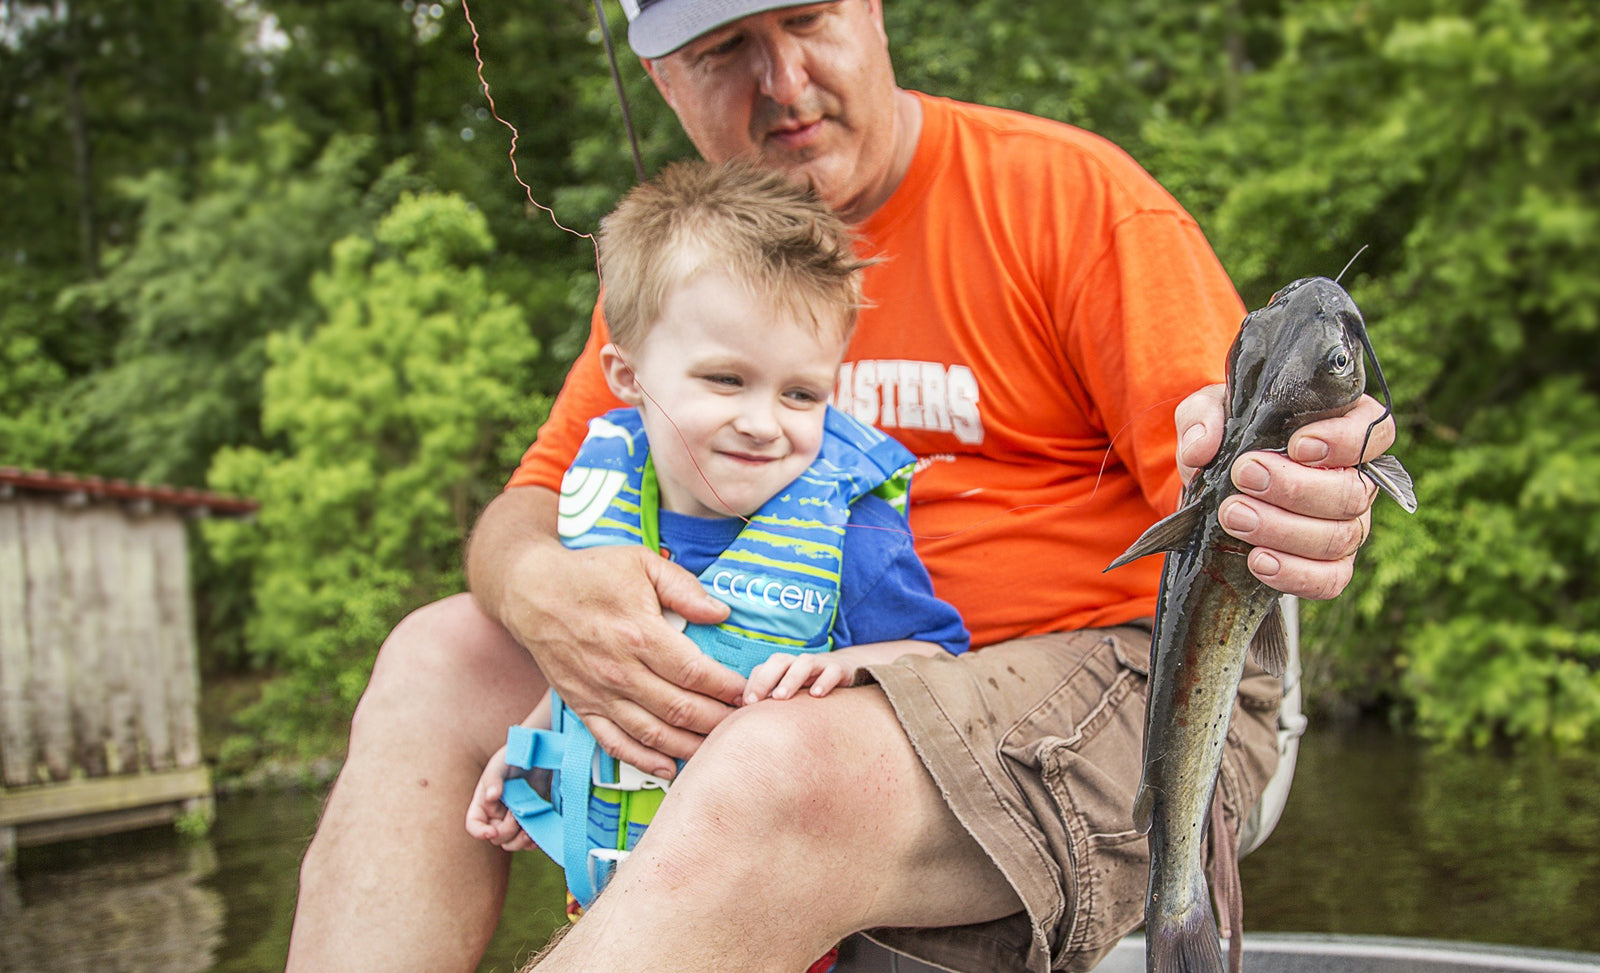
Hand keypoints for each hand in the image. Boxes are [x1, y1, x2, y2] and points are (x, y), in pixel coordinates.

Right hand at [465, 744, 535, 851]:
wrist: (536, 755)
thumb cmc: (512, 757)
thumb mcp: (500, 765)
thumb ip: (494, 779)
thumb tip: (491, 797)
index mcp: (482, 803)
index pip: (473, 825)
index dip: (479, 832)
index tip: (492, 832)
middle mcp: (495, 815)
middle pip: (496, 838)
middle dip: (507, 830)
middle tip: (518, 813)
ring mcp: (512, 820)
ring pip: (511, 843)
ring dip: (520, 841)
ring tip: (530, 831)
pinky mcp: (527, 821)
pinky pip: (527, 841)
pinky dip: (531, 842)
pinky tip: (537, 836)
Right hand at [501, 541, 744, 778]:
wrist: (531, 592)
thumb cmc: (590, 573)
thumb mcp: (641, 563)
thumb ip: (684, 588)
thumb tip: (721, 613)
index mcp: (639, 634)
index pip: (695, 673)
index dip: (728, 687)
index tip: (750, 692)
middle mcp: (619, 671)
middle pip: (681, 710)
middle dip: (719, 721)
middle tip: (746, 724)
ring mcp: (599, 693)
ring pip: (653, 735)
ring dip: (690, 747)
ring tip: (720, 748)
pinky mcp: (582, 706)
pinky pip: (615, 744)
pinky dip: (644, 761)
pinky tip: (670, 768)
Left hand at [744, 653, 853, 704]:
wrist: (845, 670)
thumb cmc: (809, 687)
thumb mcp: (788, 693)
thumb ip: (768, 701)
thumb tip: (740, 717)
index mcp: (783, 667)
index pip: (762, 669)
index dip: (752, 684)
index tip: (745, 704)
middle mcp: (798, 663)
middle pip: (779, 661)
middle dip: (765, 679)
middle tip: (755, 701)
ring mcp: (820, 664)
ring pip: (804, 663)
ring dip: (791, 679)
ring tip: (781, 697)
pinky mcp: (840, 670)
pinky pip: (832, 671)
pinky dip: (824, 680)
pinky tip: (817, 695)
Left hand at [1176, 386, 1395, 598]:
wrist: (1214, 486)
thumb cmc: (1227, 437)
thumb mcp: (1207, 412)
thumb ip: (1203, 417)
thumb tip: (1202, 448)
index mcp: (1343, 430)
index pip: (1374, 431)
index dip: (1343, 442)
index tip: (1297, 446)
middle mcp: (1355, 479)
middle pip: (1353, 492)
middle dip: (1295, 489)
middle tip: (1244, 477)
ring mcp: (1347, 525)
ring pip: (1340, 537)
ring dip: (1283, 530)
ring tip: (1234, 517)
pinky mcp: (1328, 564)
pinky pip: (1330, 580)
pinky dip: (1295, 574)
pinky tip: (1257, 561)